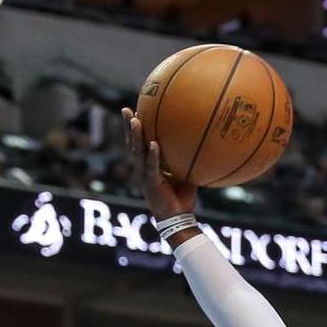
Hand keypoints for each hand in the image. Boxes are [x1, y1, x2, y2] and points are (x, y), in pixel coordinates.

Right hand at [121, 107, 197, 221]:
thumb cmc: (181, 198)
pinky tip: (153, 143)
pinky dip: (153, 155)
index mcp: (148, 165)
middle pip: (132, 143)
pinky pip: (152, 166)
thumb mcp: (184, 175)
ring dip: (136, 135)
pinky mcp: (151, 183)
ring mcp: (145, 175)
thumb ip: (186, 161)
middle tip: (126, 109)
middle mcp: (142, 168)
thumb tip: (200, 146)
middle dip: (129, 126)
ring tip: (136, 120)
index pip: (139, 143)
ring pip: (137, 152)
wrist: (178, 218)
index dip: (136, 128)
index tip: (135, 110)